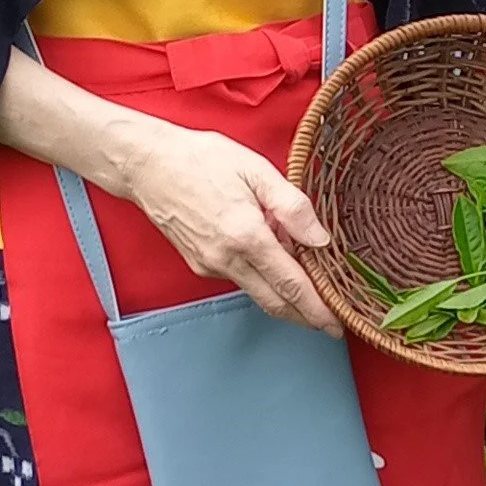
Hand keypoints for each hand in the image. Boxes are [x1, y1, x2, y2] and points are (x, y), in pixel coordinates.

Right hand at [121, 120, 341, 335]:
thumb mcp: (256, 170)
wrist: (149, 166)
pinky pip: (240, 279)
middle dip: (306, 317)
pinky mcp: (199, 265)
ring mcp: (210, 266)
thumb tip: (320, 239)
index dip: (317, 309)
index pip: (291, 285)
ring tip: (311, 289)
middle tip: (332, 324)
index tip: (336, 324)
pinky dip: (262, 279)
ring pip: (258, 293)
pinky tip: (273, 260)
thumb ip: (292, 206)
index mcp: (246, 236)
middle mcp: (227, 260)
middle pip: (276, 302)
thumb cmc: (202, 160)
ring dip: (285, 298)